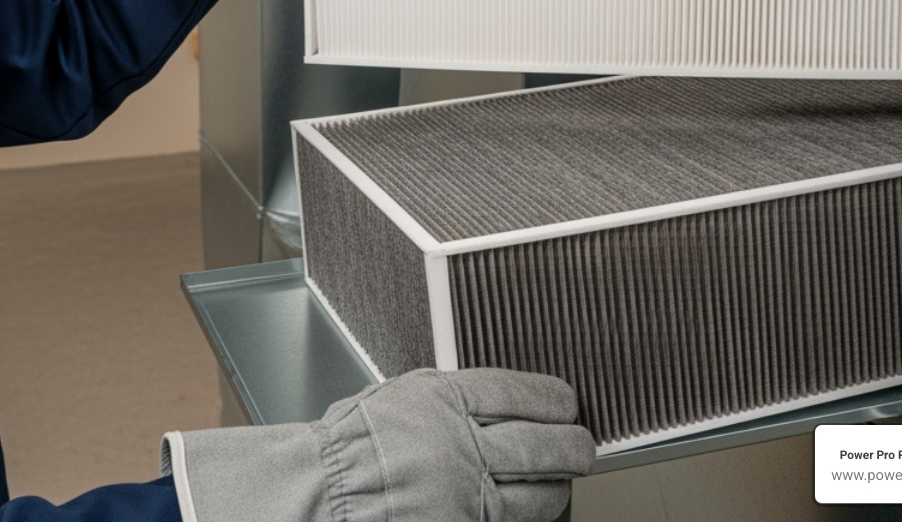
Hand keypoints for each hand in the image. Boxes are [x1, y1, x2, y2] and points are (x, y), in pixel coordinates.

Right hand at [162, 368, 594, 521]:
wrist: (318, 500)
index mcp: (442, 399)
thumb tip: (482, 405)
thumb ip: (438, 401)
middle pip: (544, 443)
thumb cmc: (342, 451)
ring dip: (559, 489)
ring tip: (563, 483)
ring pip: (540, 494)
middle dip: (574, 445)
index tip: (566, 401)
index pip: (519, 391)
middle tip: (583, 444)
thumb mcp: (393, 400)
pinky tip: (535, 515)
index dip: (552, 397)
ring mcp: (467, 494)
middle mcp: (463, 444)